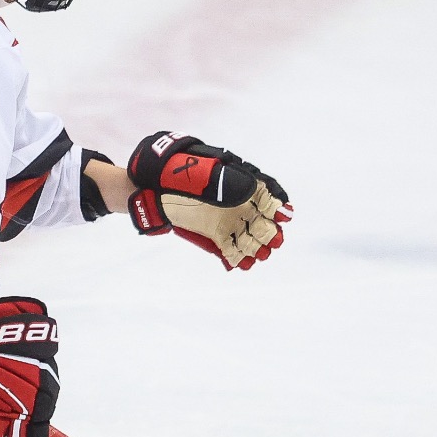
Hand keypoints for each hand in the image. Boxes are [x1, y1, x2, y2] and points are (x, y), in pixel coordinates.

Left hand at [125, 131, 291, 269]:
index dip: (277, 207)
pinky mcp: (214, 235)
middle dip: (269, 232)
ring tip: (261, 257)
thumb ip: (231, 180)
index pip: (268, 197)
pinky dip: (237, 258)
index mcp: (241, 186)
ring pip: (248, 237)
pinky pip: (230, 248)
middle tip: (275, 241)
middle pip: (261, 221)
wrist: (153, 188)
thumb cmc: (181, 174)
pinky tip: (243, 265)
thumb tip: (254, 188)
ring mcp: (227, 221)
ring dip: (257, 248)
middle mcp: (238, 205)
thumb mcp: (208, 171)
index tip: (283, 216)